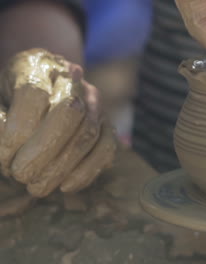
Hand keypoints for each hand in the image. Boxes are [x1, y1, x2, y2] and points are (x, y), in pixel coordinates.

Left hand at [0, 49, 115, 197]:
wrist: (39, 89)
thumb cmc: (7, 100)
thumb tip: (1, 145)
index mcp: (35, 65)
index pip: (34, 94)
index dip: (18, 129)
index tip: (4, 157)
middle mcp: (72, 79)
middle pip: (69, 112)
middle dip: (44, 149)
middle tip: (21, 175)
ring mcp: (94, 102)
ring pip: (89, 133)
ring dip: (62, 166)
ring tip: (37, 187)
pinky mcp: (107, 125)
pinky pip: (107, 148)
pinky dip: (88, 170)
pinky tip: (65, 186)